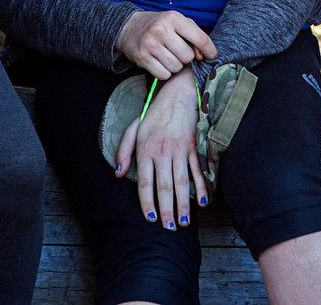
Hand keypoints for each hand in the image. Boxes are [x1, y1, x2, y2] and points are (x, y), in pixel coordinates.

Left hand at [113, 71, 205, 228]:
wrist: (179, 92)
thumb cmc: (155, 112)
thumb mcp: (133, 128)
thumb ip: (123, 151)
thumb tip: (118, 174)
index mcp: (146, 149)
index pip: (145, 182)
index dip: (147, 202)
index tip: (150, 219)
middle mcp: (163, 151)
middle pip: (165, 186)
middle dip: (166, 210)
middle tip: (168, 229)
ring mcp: (181, 149)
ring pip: (182, 182)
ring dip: (183, 204)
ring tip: (183, 222)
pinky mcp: (195, 146)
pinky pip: (199, 170)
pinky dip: (202, 186)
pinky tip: (203, 202)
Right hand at [117, 10, 217, 78]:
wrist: (129, 27)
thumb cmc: (159, 25)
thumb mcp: (177, 22)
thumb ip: (194, 35)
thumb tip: (202, 55)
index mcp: (173, 18)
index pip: (199, 38)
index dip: (209, 49)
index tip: (212, 56)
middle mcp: (161, 30)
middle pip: (187, 56)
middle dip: (186, 57)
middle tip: (178, 51)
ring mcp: (150, 45)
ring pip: (176, 67)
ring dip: (175, 65)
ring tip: (169, 56)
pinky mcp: (141, 58)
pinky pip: (163, 75)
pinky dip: (165, 72)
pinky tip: (160, 62)